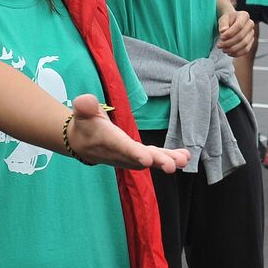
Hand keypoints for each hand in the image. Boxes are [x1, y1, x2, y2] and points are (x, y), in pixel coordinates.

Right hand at [66, 94, 190, 172]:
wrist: (82, 143)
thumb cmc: (85, 124)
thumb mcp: (82, 112)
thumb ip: (84, 106)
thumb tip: (85, 101)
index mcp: (108, 141)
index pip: (122, 148)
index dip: (134, 154)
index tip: (148, 160)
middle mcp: (121, 153)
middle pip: (141, 158)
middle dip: (157, 161)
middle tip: (172, 166)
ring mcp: (131, 156)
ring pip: (151, 160)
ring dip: (168, 160)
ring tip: (184, 160)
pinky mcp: (139, 155)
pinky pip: (155, 157)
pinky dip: (170, 156)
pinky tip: (185, 156)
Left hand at [217, 7, 254, 57]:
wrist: (232, 22)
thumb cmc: (228, 20)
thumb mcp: (223, 19)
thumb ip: (223, 24)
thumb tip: (223, 31)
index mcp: (244, 16)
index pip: (239, 26)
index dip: (230, 33)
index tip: (221, 37)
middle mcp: (250, 24)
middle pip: (241, 36)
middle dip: (229, 43)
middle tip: (220, 45)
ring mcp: (252, 33)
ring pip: (244, 44)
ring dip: (232, 49)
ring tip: (223, 49)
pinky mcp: (251, 42)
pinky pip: (246, 50)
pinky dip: (237, 53)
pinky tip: (229, 53)